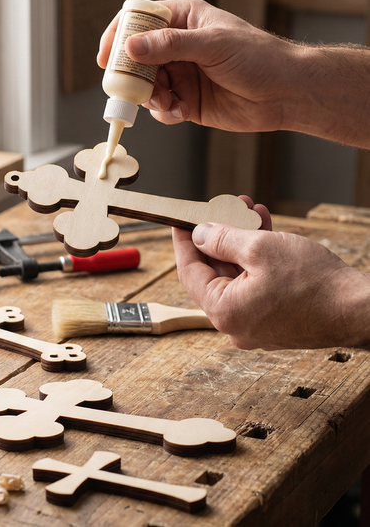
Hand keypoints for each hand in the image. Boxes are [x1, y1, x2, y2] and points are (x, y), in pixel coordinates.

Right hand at [97, 0, 297, 131]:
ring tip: (170, 104)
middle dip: (134, 78)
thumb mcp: (212, 45)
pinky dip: (167, 113)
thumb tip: (132, 47)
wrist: (282, 94)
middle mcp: (178, 48)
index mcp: (184, 21)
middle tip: (133, 91)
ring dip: (153, 99)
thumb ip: (170, 46)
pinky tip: (182, 113)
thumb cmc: (257, 58)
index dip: (120, 37)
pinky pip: (162, 109)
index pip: (141, 22)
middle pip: (138, 60)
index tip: (107, 58)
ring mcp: (182, 75)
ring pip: (147, 88)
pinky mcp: (187, 101)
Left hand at [173, 200, 369, 349]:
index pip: (189, 272)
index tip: (180, 221)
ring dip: (240, 242)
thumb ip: (222, 239)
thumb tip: (199, 234)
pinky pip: (254, 284)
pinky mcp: (274, 318)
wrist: (361, 310)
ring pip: (237, 275)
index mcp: (224, 311)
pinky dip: (256, 259)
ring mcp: (255, 323)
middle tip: (222, 208)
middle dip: (219, 235)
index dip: (183, 242)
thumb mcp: (261, 248)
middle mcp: (235, 323)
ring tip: (247, 210)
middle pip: (214, 272)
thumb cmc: (315, 283)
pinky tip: (264, 228)